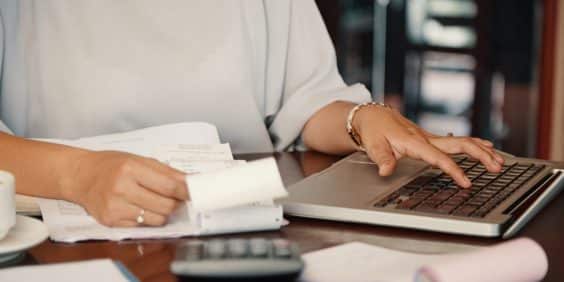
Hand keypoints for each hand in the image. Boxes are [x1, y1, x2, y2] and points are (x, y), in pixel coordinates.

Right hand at [63, 151, 187, 226]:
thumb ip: (167, 172)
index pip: (169, 186)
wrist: (80, 176)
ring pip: (157, 219)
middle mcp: (121, 189)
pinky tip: (139, 207)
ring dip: (162, 212)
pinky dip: (147, 219)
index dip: (186, 192)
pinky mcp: (111, 222)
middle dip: (175, 203)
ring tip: (154, 201)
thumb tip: (191, 181)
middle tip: (174, 197)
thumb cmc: (110, 165)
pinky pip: (142, 226)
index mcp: (130, 169)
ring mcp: (115, 208)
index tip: (196, 193)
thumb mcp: (139, 160)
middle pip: (166, 206)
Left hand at [353, 105, 504, 187]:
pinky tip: (486, 147)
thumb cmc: (373, 131)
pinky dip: (473, 144)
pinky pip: (456, 141)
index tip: (466, 182)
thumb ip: (382, 159)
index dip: (453, 170)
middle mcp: (426, 138)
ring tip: (499, 161)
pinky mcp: (431, 138)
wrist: (372, 115)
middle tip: (496, 168)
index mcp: (415, 142)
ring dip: (481, 150)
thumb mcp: (373, 145)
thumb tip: (385, 171)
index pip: (439, 158)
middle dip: (480, 155)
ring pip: (461, 141)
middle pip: (459, 144)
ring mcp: (430, 137)